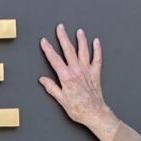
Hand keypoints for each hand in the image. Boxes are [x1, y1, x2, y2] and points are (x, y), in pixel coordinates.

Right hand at [39, 24, 120, 140]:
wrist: (94, 113)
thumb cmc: (78, 108)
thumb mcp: (61, 99)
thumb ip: (52, 87)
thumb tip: (43, 80)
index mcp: (66, 77)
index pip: (54, 59)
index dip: (48, 49)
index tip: (44, 41)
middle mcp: (77, 71)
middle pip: (68, 50)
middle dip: (63, 37)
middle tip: (60, 27)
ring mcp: (87, 71)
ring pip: (83, 51)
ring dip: (81, 40)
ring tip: (79, 31)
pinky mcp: (96, 73)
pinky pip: (97, 58)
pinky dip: (97, 49)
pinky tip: (96, 42)